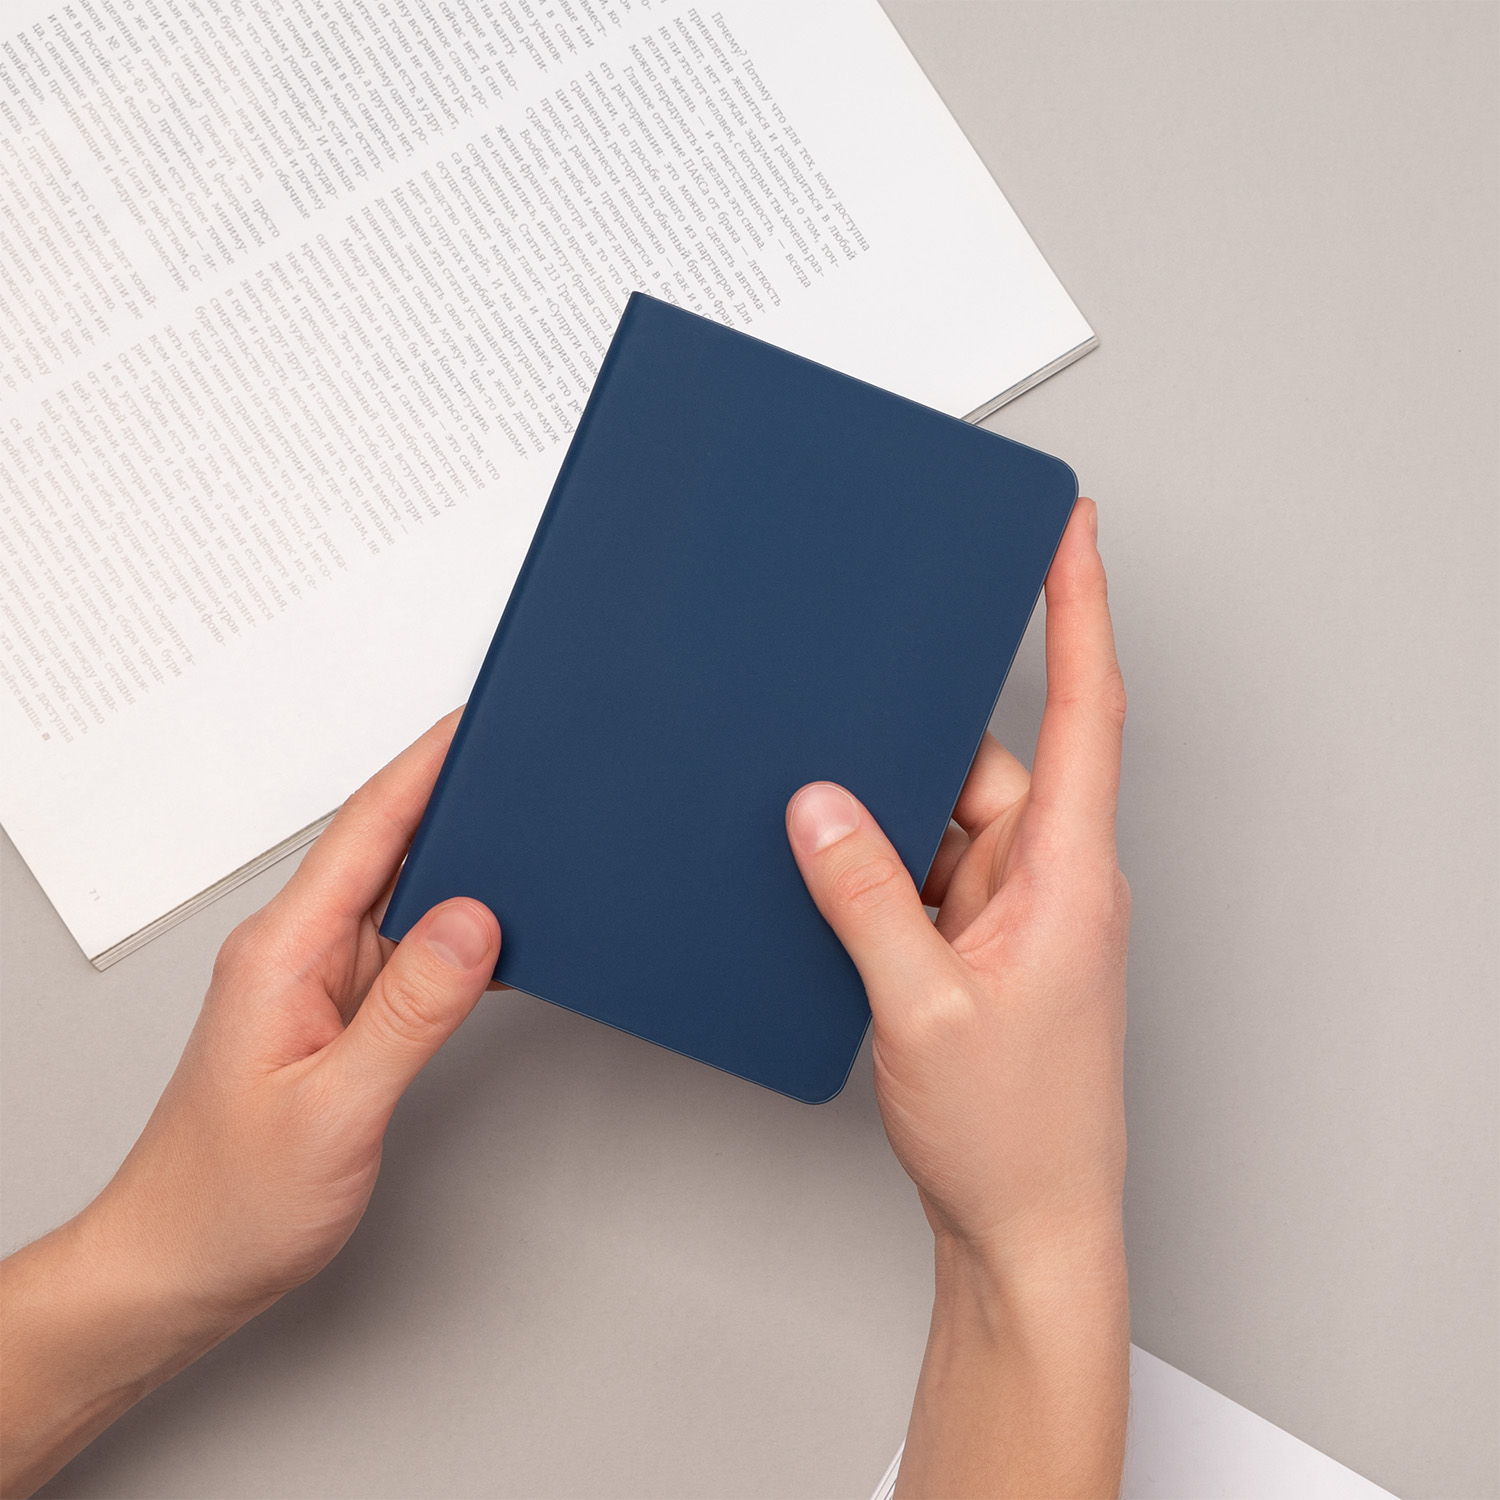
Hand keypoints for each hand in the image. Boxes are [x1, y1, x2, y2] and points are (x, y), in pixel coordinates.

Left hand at [1, 712, 498, 1497]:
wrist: (180, 1268)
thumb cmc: (230, 1201)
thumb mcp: (335, 1106)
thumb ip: (412, 1009)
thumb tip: (476, 920)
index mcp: (285, 951)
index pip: (368, 829)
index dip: (427, 765)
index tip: (480, 720)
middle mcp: (299, 952)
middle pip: (389, 845)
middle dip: (458, 797)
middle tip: (527, 768)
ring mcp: (318, 982)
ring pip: (404, 896)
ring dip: (464, 865)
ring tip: (531, 841)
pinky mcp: (339, 1014)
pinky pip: (409, 948)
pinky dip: (459, 932)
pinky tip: (499, 935)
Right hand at [786, 498, 1129, 1497]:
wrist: (1026, 1228)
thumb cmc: (1012, 1135)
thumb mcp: (920, 1006)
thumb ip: (864, 896)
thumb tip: (819, 808)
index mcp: (1067, 876)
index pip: (1084, 713)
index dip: (1081, 611)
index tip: (1071, 531)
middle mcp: (1049, 880)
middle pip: (984, 763)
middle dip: (915, 740)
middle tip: (852, 707)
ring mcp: (1014, 912)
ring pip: (943, 819)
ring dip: (884, 823)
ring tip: (818, 832)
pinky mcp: (980, 943)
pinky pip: (924, 870)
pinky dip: (879, 867)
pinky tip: (829, 883)